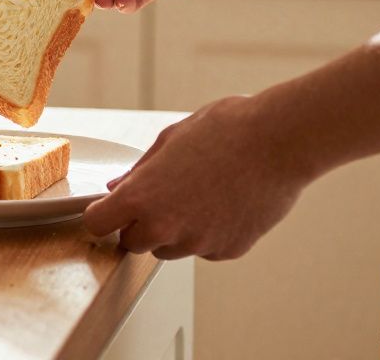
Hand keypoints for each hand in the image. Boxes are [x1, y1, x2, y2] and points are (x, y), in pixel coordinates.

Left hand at [83, 96, 315, 260]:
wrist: (280, 141)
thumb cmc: (226, 129)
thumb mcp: (170, 139)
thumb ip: (139, 171)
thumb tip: (117, 188)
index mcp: (142, 197)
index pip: (99, 224)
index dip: (102, 215)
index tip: (109, 209)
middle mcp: (166, 227)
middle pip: (133, 243)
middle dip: (139, 224)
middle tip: (160, 197)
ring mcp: (198, 243)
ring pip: (170, 248)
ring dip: (174, 230)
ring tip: (200, 193)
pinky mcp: (227, 250)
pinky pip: (205, 247)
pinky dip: (208, 232)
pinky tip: (224, 202)